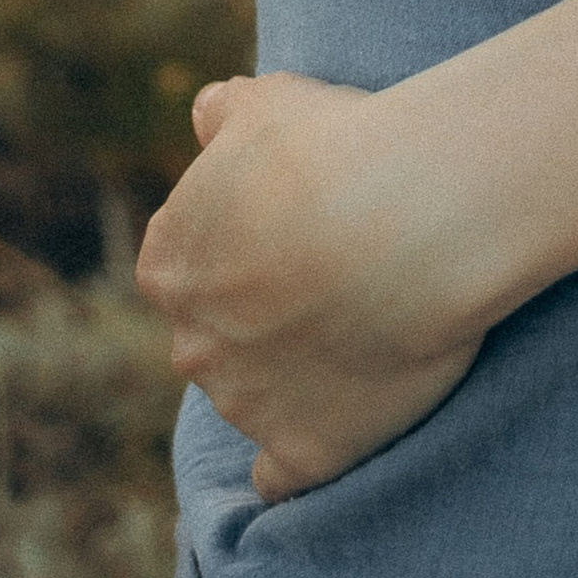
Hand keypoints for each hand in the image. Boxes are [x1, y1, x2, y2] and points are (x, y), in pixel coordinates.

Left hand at [134, 72, 489, 500]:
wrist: (406, 217)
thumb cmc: (338, 148)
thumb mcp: (269, 101)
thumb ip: (225, 112)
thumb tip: (207, 115)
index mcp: (171, 261)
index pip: (188, 265)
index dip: (246, 247)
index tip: (301, 229)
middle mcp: (191, 340)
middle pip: (215, 336)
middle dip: (263, 316)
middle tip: (342, 276)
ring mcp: (243, 402)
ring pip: (255, 397)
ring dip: (298, 374)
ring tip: (374, 327)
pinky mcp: (303, 449)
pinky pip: (285, 476)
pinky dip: (300, 462)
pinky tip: (332, 433)